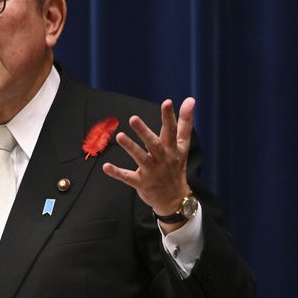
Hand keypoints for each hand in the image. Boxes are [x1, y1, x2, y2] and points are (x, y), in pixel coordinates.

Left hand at [102, 98, 194, 230]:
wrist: (174, 198)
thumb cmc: (176, 166)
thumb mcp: (182, 146)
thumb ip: (184, 123)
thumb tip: (191, 99)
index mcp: (173, 149)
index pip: (172, 130)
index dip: (170, 116)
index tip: (167, 102)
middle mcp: (163, 159)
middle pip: (154, 143)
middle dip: (144, 131)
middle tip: (133, 118)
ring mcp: (151, 171)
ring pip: (140, 158)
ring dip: (130, 147)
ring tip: (119, 136)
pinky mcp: (141, 183)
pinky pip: (127, 177)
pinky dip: (117, 172)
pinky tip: (106, 166)